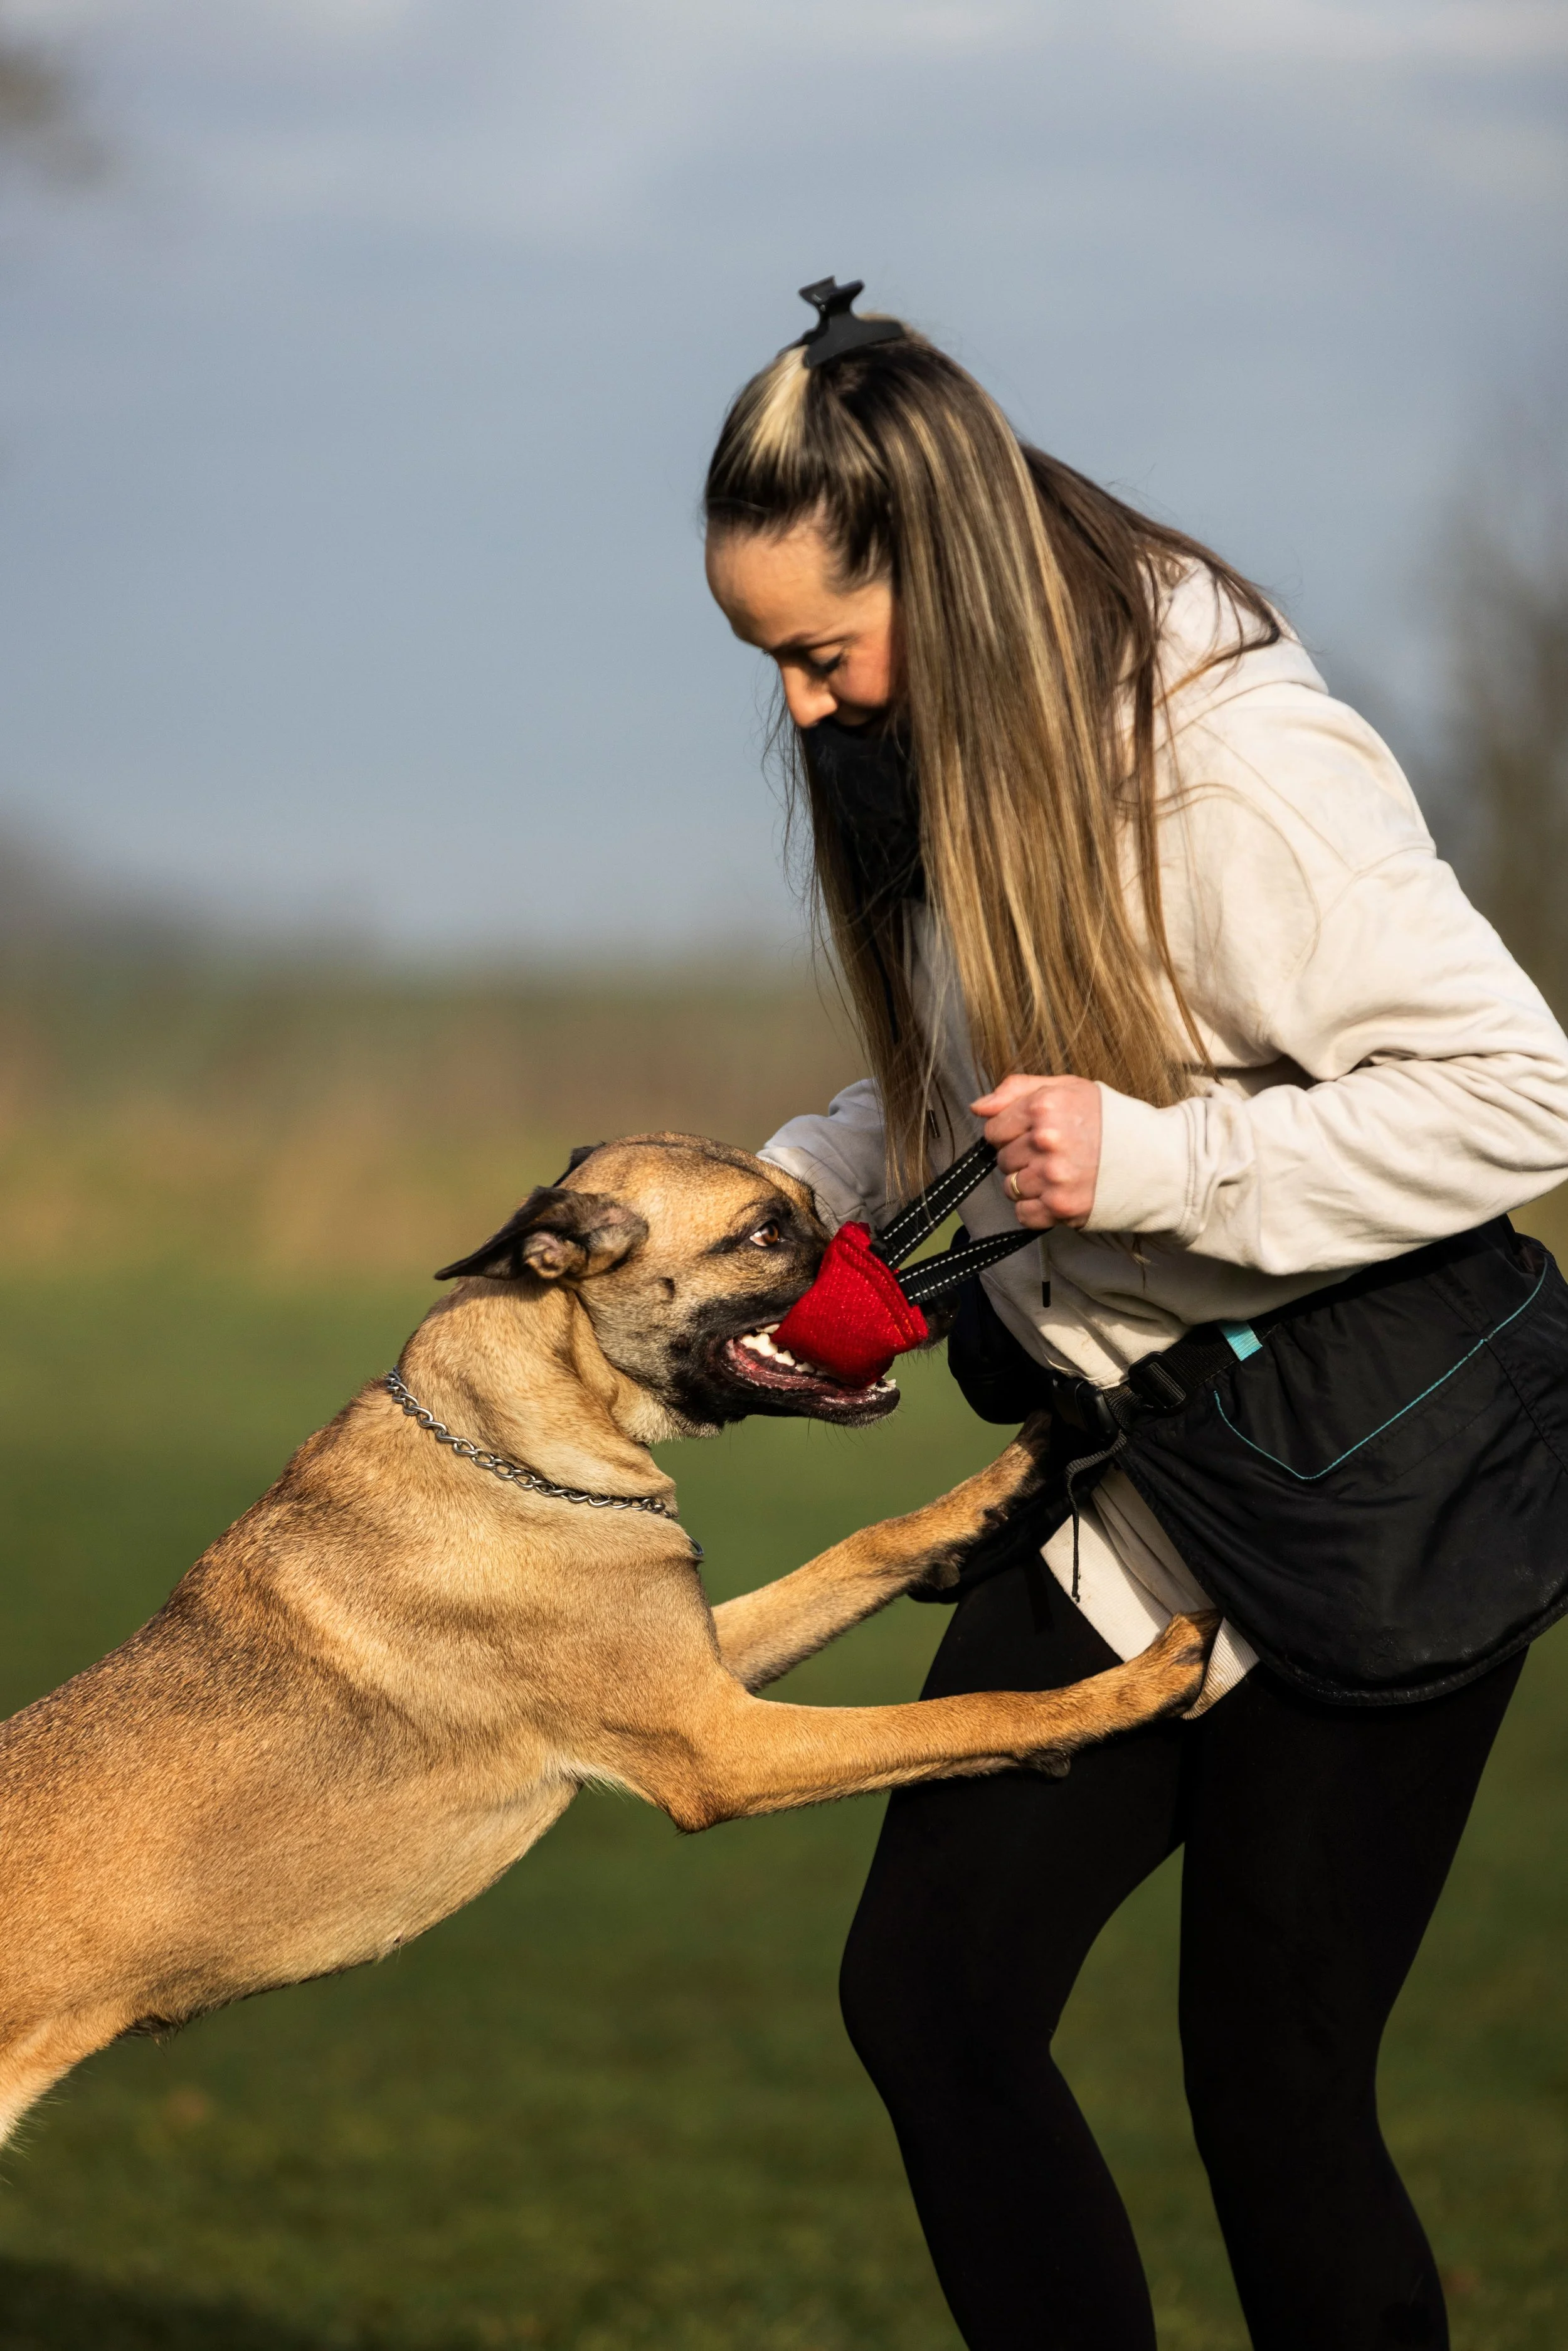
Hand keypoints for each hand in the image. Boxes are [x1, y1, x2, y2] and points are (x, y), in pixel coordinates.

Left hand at [971, 1075, 1101, 1229]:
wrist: (1157, 1157)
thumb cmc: (1112, 1120)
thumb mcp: (1068, 1087)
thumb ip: (1017, 1090)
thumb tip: (978, 1107)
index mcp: (1044, 1107)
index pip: (994, 1130)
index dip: (1010, 1134)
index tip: (1032, 1136)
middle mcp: (1046, 1141)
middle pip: (1003, 1159)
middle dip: (1022, 1157)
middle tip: (1053, 1154)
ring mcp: (1053, 1176)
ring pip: (1010, 1187)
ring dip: (1029, 1184)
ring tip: (1058, 1174)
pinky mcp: (1061, 1207)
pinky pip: (1023, 1214)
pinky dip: (1036, 1209)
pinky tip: (1058, 1194)